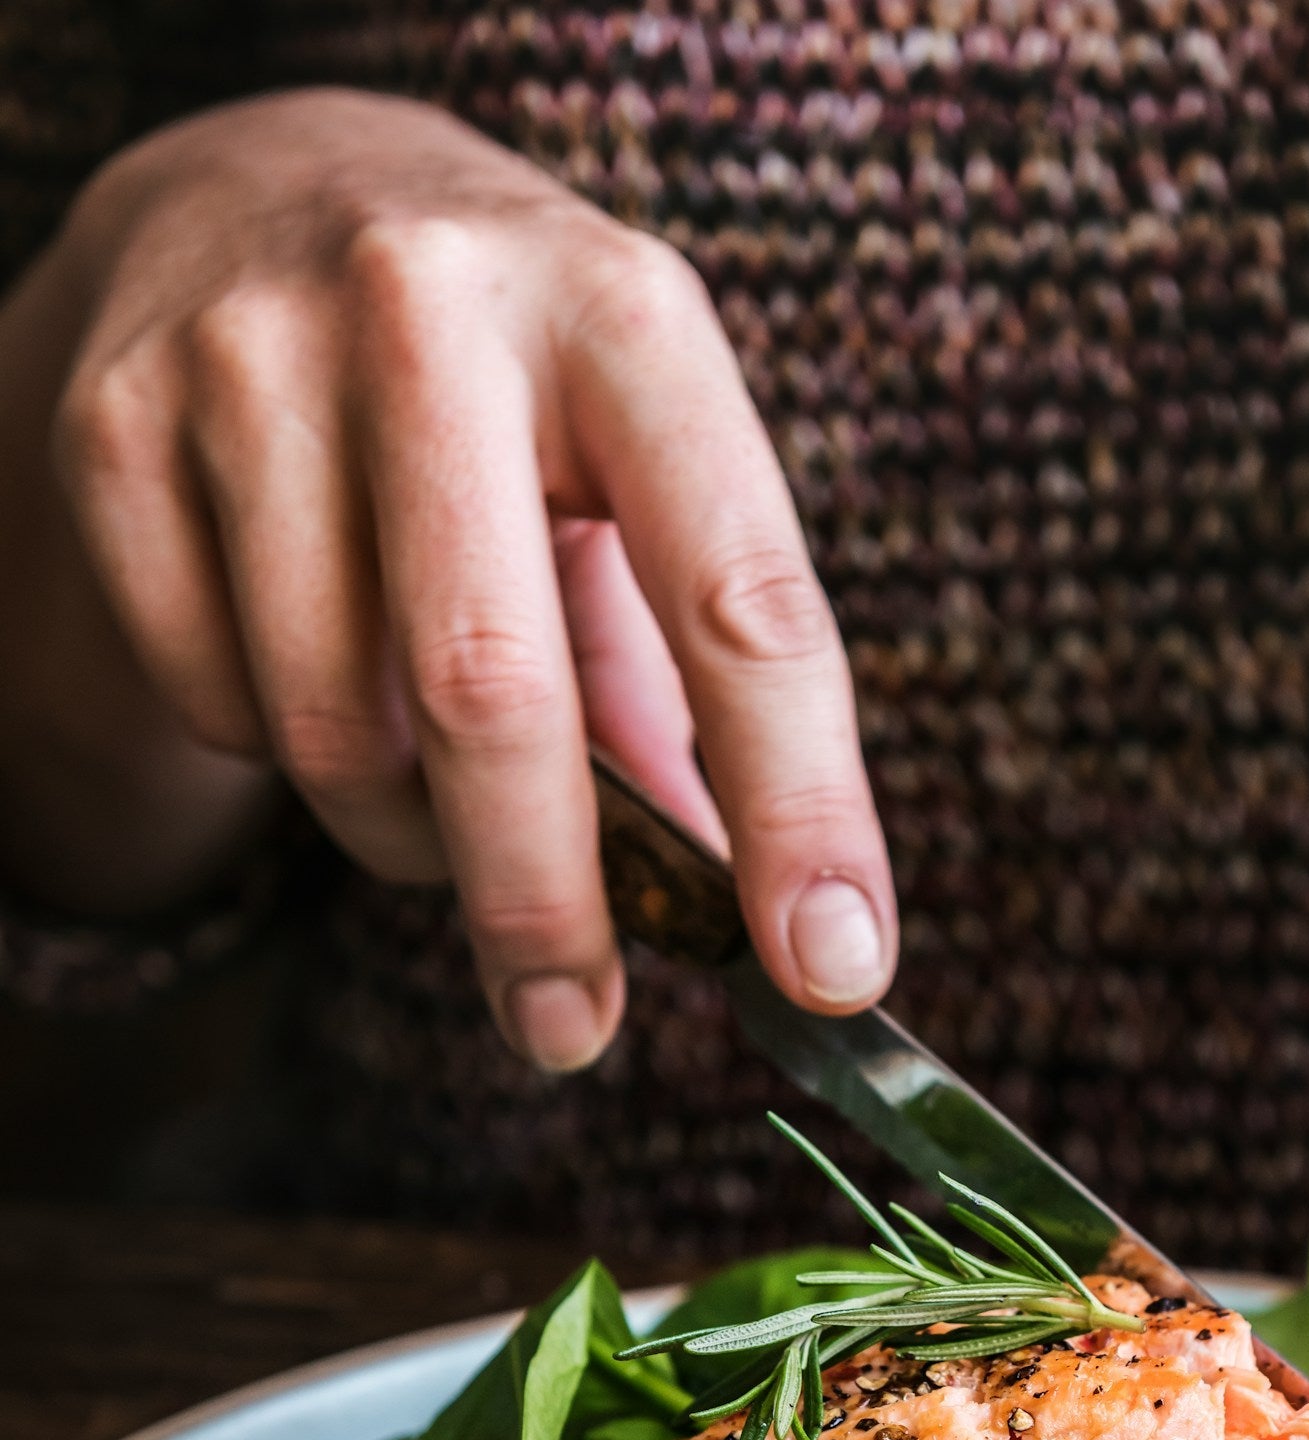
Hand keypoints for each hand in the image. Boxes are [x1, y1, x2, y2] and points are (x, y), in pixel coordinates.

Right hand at [0, 90, 895, 1060]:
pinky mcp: (119, 425)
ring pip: (339, 729)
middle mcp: (435, 308)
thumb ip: (701, 672)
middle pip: (493, 690)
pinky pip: (223, 708)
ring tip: (444, 797)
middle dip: (545, 901)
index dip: (798, 804)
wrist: (271, 186)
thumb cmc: (515, 383)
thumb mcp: (643, 461)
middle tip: (573, 1026)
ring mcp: (253, 358)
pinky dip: (285, 756)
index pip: (741, 601)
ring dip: (409, 835)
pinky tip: (320, 675)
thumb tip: (782, 912)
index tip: (830, 959)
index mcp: (626, 319)